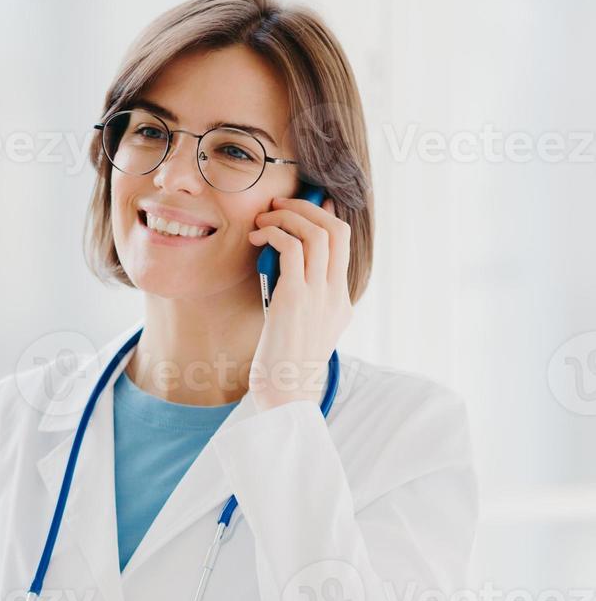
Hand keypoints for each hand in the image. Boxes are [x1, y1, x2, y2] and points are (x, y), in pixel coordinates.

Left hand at [247, 195, 353, 411]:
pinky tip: (257, 238)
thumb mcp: (302, 330)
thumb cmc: (284, 365)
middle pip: (336, 229)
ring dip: (287, 216)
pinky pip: (291, 248)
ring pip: (316, 233)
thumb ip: (301, 301)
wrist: (285, 395)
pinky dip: (274, 233)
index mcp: (340, 300)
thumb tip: (284, 272)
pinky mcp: (295, 299)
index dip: (324, 215)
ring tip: (263, 219)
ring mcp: (319, 295)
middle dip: (307, 208)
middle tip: (278, 206)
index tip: (303, 205)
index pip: (343, 243)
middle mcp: (335, 294)